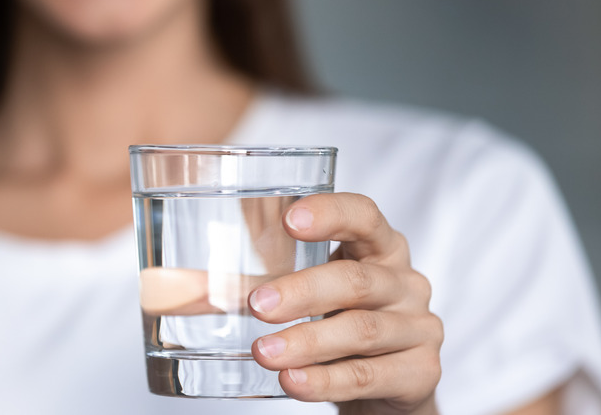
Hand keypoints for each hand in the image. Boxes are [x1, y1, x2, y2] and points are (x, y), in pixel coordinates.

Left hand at [249, 193, 442, 413]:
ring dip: (307, 341)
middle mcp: (405, 282)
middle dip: (303, 291)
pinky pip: (369, 375)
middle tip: (258, 305)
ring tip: (264, 352)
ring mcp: (419, 327)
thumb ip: (263, 281)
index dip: (331, 213)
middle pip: (357, 279)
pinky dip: (326, 380)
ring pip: (362, 330)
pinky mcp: (421, 372)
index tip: (289, 219)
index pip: (365, 216)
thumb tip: (178, 283)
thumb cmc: (341, 324)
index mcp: (381, 249)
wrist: (388, 386)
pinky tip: (294, 381)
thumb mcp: (316, 295)